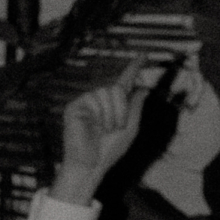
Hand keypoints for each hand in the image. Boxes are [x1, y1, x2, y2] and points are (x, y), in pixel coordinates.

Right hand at [54, 67, 162, 205]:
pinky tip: (94, 126)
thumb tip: (143, 88)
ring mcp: (87, 102)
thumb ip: (136, 107)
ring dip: (111, 113)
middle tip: (115, 128)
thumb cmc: (109, 151)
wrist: (91, 164)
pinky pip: (93, 97)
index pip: (125, 82)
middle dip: (121, 109)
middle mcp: (100, 100)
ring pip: (107, 91)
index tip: (143, 55)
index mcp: (114, 105)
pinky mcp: (75, 106)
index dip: (134, 68)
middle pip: (117, 88)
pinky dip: (99, 113)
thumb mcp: (130, 128)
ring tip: (104, 130)